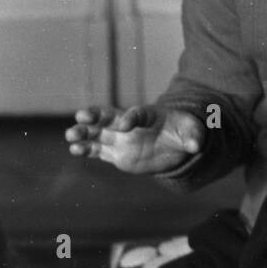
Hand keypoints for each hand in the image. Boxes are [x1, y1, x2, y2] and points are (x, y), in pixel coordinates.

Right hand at [65, 105, 202, 173]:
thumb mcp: (193, 133)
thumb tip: (196, 146)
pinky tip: (74, 150)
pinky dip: (86, 149)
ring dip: (84, 133)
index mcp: (148, 115)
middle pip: (109, 117)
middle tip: (81, 115)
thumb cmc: (183, 132)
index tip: (125, 124)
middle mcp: (130, 124)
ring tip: (70, 135)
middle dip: (95, 115)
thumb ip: (194, 138)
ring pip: (98, 133)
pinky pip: (98, 151)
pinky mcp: (115, 153)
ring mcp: (120, 139)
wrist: (174, 146)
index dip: (132, 117)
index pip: (138, 114)